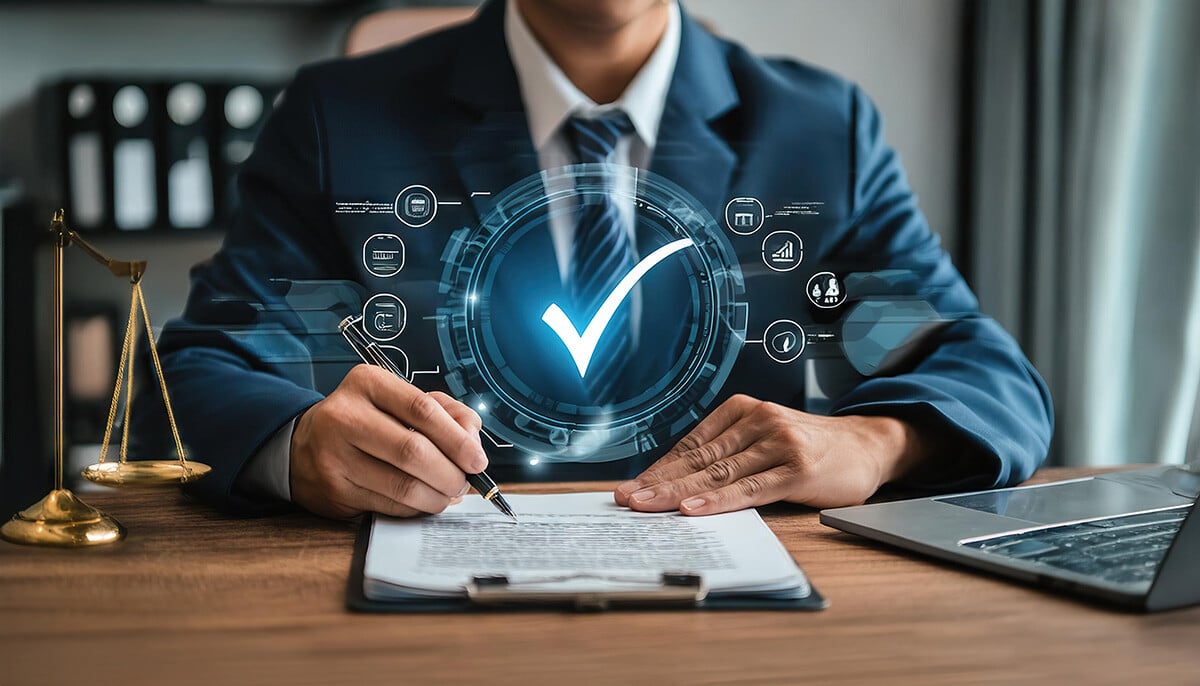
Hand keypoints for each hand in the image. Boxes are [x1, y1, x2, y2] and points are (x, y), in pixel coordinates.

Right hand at [290, 365, 486, 518]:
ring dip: (436, 496)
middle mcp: (346, 415)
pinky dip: (415, 508)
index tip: (477, 459)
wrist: (303, 445)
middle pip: (413, 451)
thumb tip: (472, 439)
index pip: (422, 410)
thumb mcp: (399, 400)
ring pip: (402, 485)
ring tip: (448, 494)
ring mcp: (335, 455)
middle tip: (464, 482)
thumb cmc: (365, 420)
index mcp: (368, 383)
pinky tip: (424, 501)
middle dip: (450, 473)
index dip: (457, 439)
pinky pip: (389, 505)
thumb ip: (444, 411)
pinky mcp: (334, 490)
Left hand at [614, 394, 928, 514]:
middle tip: (625, 499)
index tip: (630, 487)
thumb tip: (677, 480)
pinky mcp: (796, 469)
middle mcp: (758, 420)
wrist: (867, 445)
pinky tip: (694, 508)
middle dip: (657, 481)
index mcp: (742, 409)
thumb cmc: (811, 447)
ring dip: (677, 492)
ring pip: (718, 473)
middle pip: (698, 458)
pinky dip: (719, 500)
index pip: (691, 444)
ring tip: (647, 506)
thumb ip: (729, 452)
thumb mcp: (765, 437)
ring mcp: (778, 443)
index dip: (658, 468)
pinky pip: (749, 488)